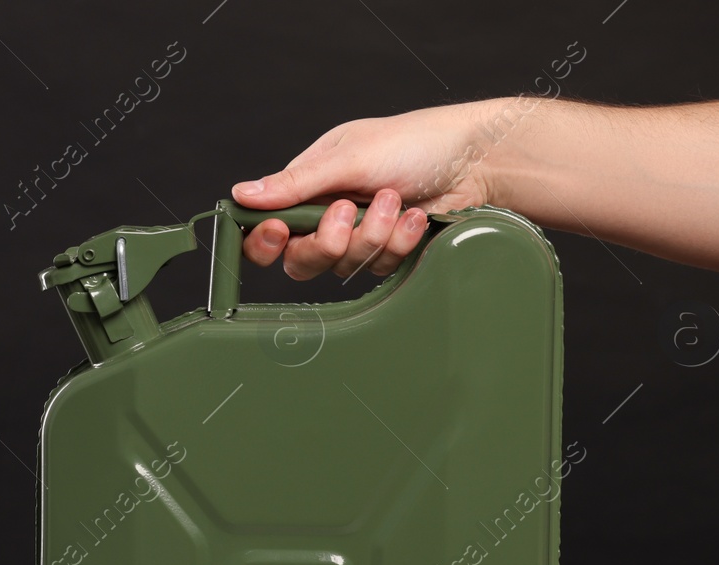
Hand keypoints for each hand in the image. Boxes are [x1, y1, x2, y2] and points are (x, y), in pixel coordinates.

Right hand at [231, 102, 498, 279]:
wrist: (476, 158)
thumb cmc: (414, 142)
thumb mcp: (348, 158)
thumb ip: (295, 184)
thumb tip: (242, 194)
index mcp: (309, 184)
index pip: (267, 225)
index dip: (265, 240)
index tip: (280, 232)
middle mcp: (328, 212)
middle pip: (301, 259)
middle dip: (328, 241)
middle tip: (350, 210)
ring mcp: (358, 234)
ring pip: (343, 266)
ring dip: (374, 234)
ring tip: (397, 199)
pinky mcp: (388, 251)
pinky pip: (379, 267)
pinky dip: (399, 241)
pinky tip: (415, 215)